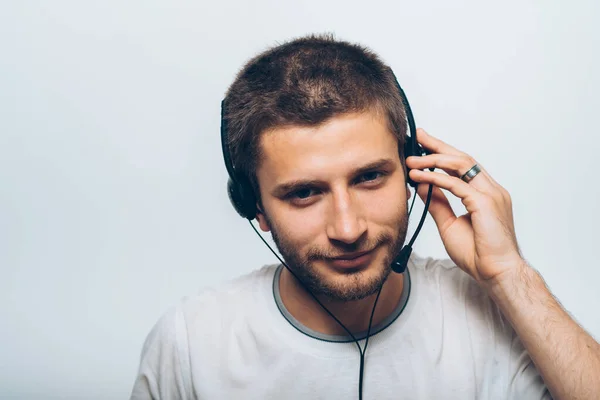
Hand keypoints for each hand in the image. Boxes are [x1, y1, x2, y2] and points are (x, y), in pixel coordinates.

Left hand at [405, 128, 524, 282]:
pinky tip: (420, 177)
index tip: (423, 145)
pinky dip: (437, 178)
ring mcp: (491, 194)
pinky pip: (457, 184)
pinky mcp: (485, 203)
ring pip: (461, 164)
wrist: (496, 273)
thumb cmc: (478, 254)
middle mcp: (491, 189)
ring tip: (413, 160)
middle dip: (438, 145)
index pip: (463, 165)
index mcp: (485, 194)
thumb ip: (438, 204)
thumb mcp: (450, 224)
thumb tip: (422, 186)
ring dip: (434, 159)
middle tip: (418, 136)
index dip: (443, 152)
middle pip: (463, 158)